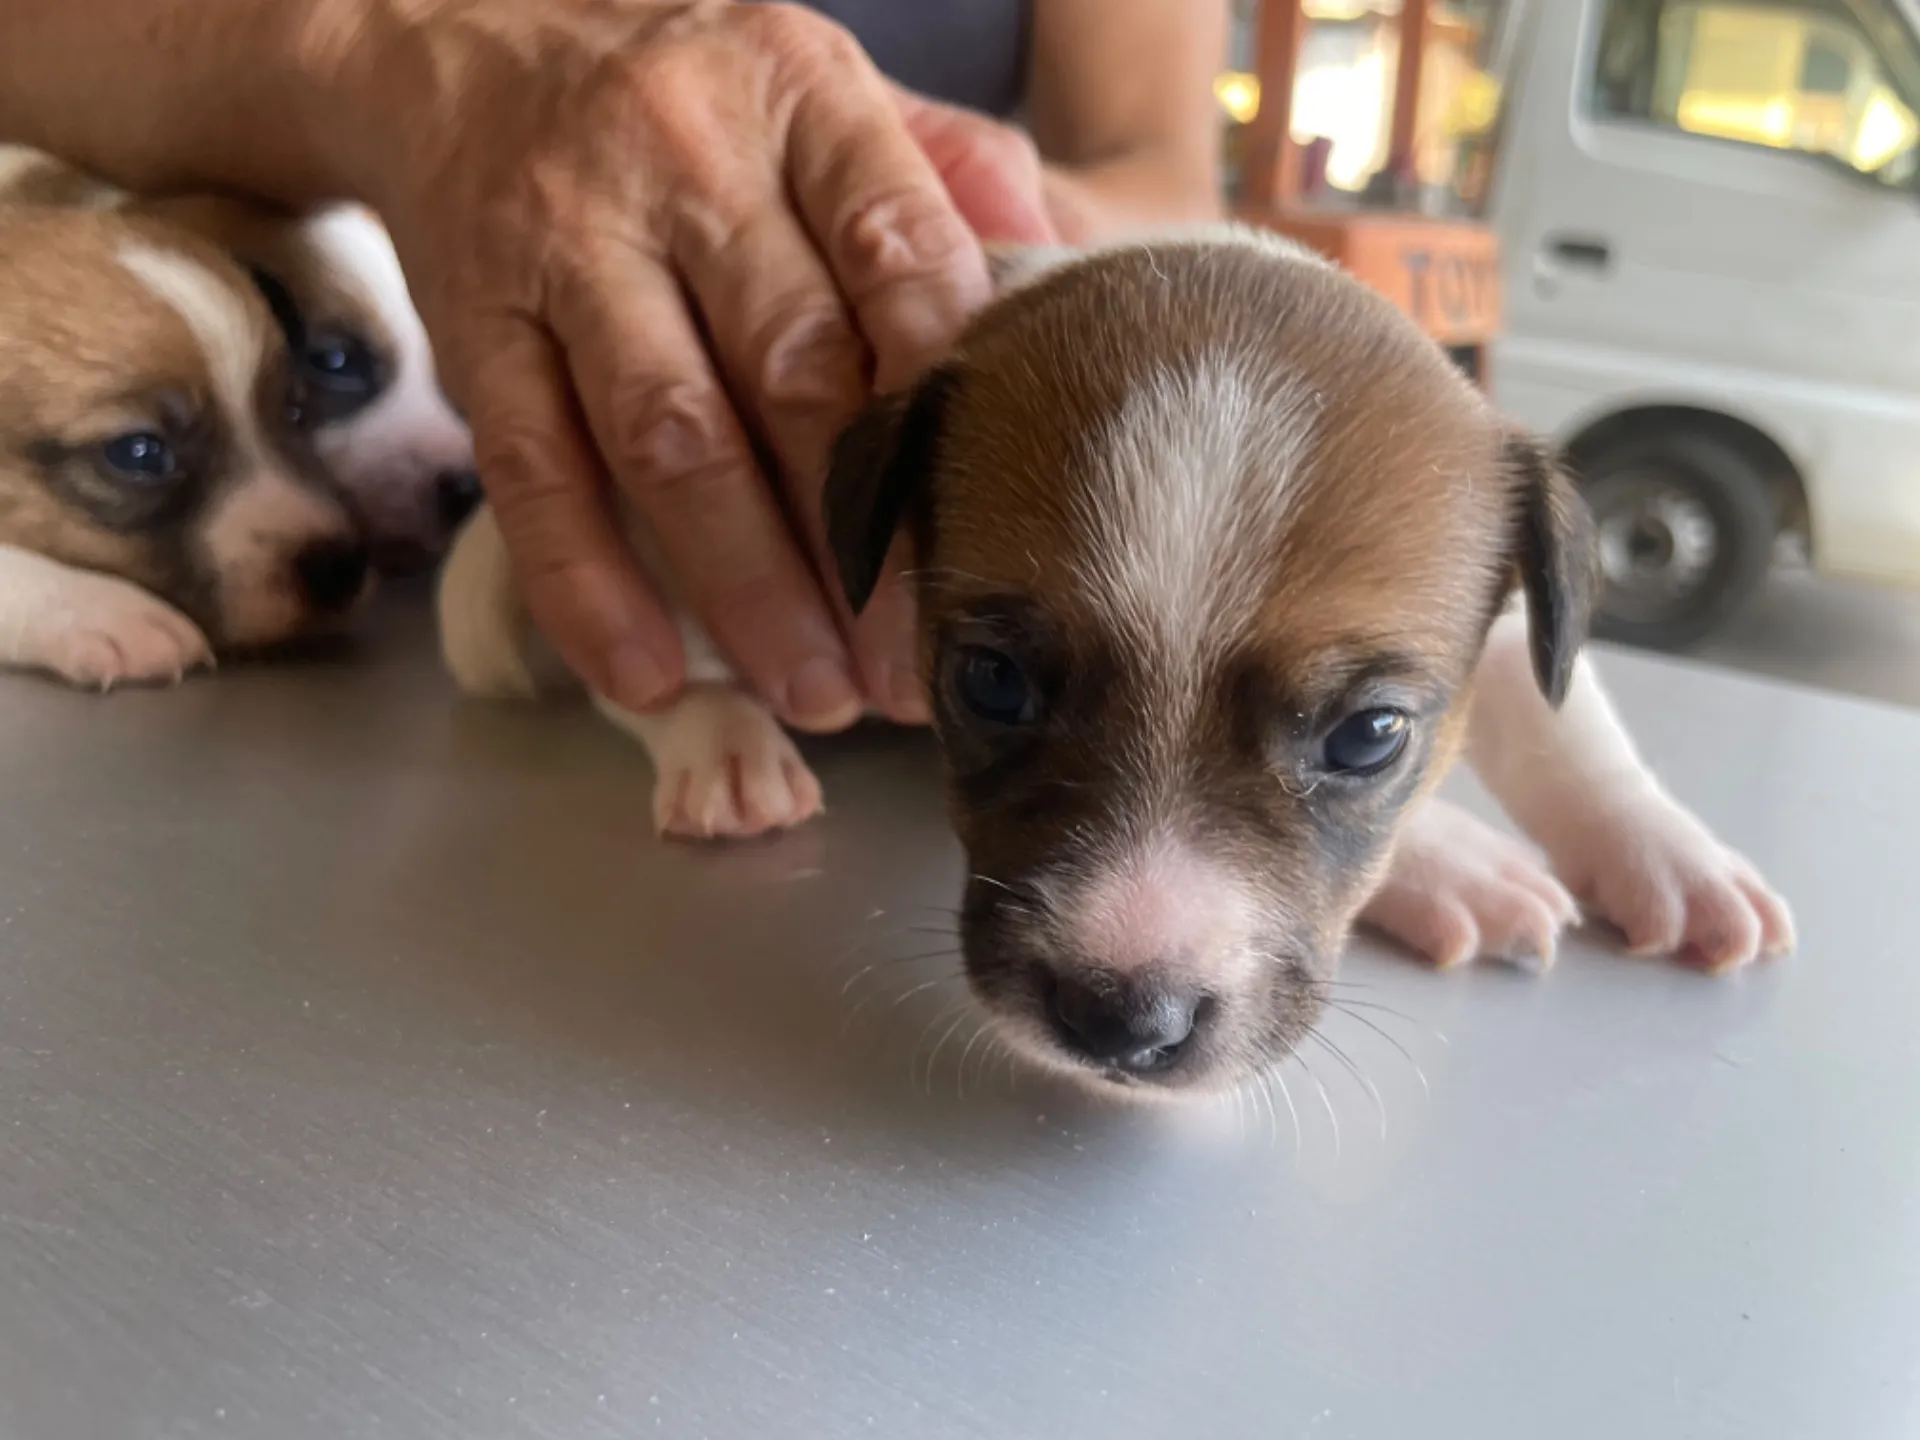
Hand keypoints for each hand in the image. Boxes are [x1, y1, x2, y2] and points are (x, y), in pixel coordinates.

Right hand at [334, 0, 1053, 726]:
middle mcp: (681, 160)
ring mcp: (566, 245)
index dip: (949, 400)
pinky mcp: (474, 326)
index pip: (899, 250)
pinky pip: (533, 474)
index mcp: (798, 96)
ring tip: (818, 693)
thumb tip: (1058, 262)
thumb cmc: (692, 102)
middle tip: (918, 665)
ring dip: (749, 586)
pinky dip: (590, 588)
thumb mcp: (822, 94)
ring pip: (670, 437)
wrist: (464, 51)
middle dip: (865, 539)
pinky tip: (648, 676)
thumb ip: (943, 169)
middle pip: (792, 370)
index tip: (998, 526)